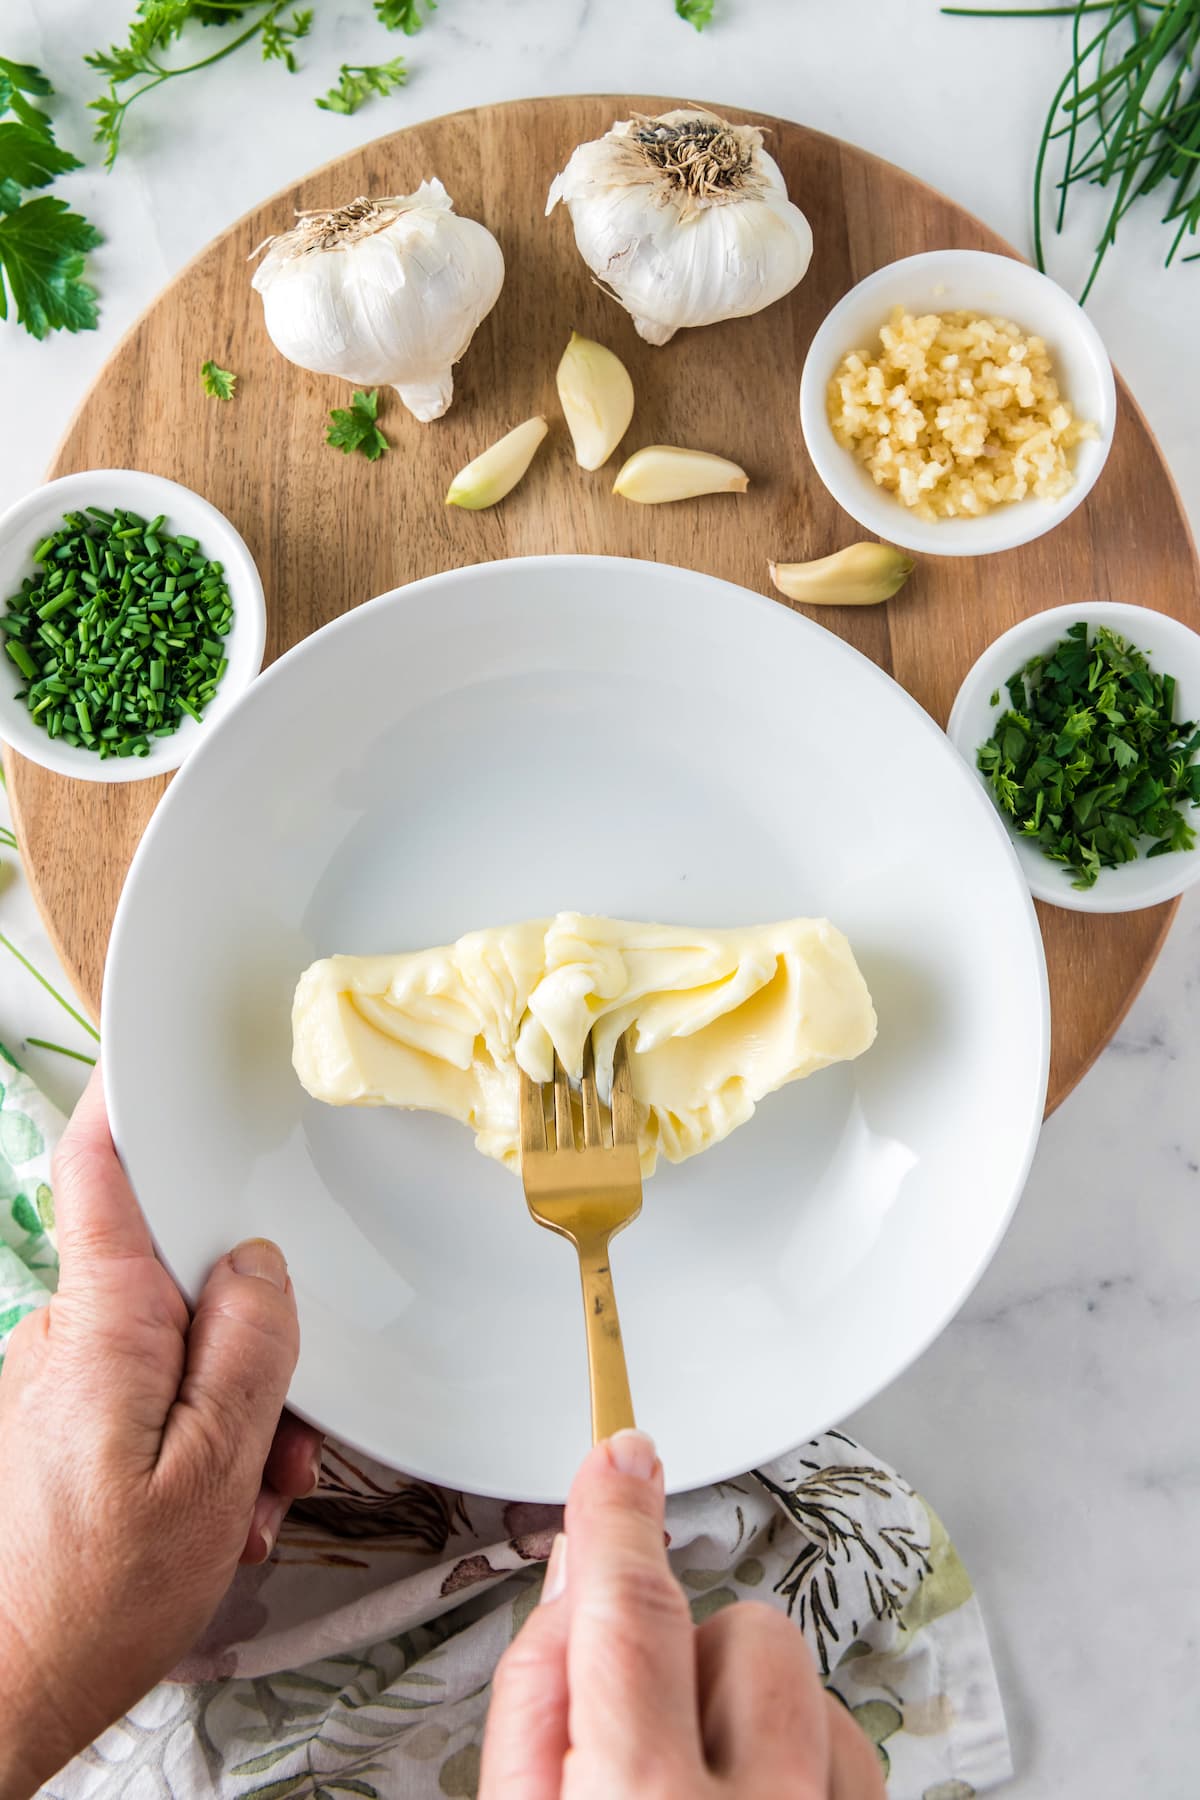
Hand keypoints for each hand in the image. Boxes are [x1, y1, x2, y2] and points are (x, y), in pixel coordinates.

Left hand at [0, 1066, 321, 1799]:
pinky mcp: (52, 1420)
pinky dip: (187, 1438)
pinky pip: (141, 1393)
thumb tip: (259, 1267)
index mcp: (106, 1326)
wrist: (4, 1694)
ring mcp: (55, 1380)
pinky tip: (204, 1508)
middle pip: (173, 1277)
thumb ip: (248, 1353)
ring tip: (238, 1498)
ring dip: (225, 1411)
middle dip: (244, 1341)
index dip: (133, 1101)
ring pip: (170, 1346)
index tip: (161, 1052)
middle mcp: (67, 1337)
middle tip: (275, 1434)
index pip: (103, 1173)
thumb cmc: (93, 1600)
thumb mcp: (212, 1474)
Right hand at [480, 1430, 885, 1798]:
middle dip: (687, 1659)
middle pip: (742, 1632)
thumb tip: (576, 1579)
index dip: (620, 1518)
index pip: (632, 1612)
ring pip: (805, 1680)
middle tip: (638, 1750)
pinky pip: (854, 1742)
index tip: (620, 1454)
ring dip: (748, 1716)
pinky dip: (803, 1759)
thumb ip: (536, 1701)